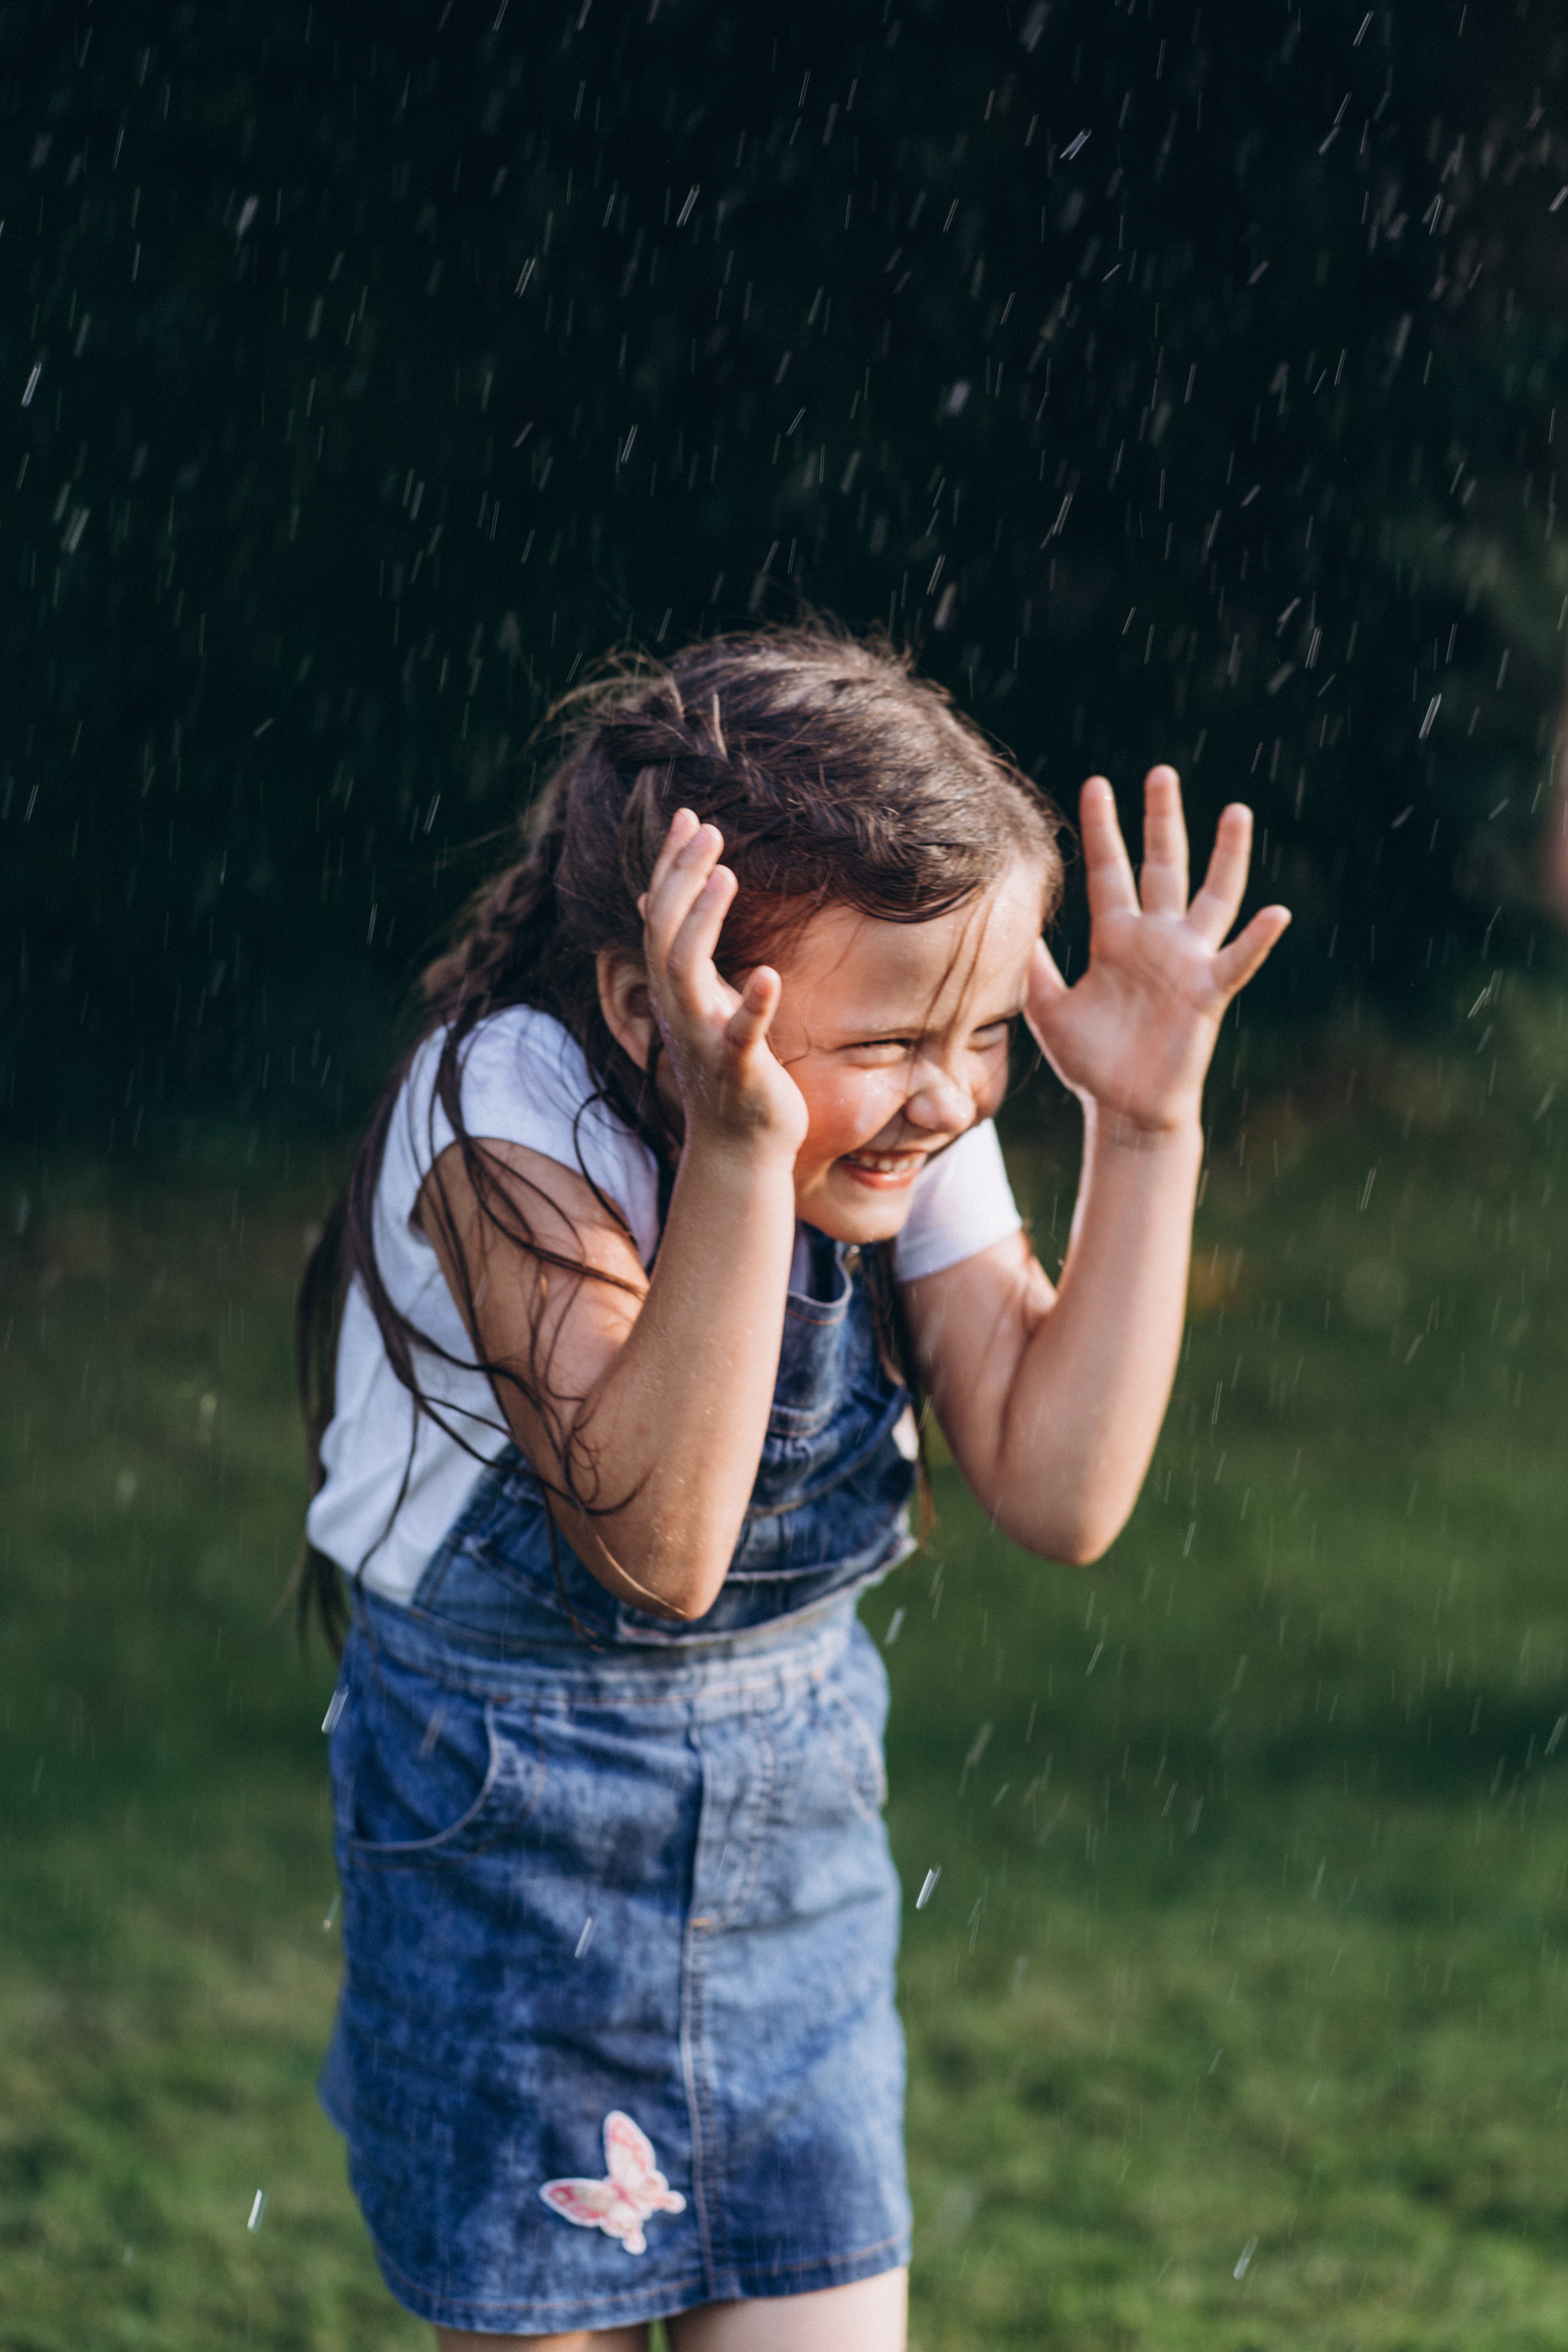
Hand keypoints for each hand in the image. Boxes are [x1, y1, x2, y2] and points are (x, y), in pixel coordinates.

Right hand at [639, 809, 808, 1158]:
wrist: (739, 1145)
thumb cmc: (726, 1067)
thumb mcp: (698, 1000)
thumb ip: (680, 951)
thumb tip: (648, 896)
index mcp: (673, 988)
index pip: (659, 914)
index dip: (670, 866)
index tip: (688, 816)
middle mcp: (678, 1007)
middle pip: (664, 932)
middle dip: (681, 878)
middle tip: (707, 830)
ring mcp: (702, 1037)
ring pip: (684, 971)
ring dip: (702, 920)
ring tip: (725, 875)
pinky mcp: (737, 1067)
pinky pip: (738, 1033)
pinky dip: (750, 1003)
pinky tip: (766, 973)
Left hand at [1025, 768, 1289, 1135]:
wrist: (1124, 1110)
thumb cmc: (1090, 1062)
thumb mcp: (1047, 1009)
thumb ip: (1030, 967)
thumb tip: (1007, 927)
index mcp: (1116, 938)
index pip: (1108, 869)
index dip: (1102, 829)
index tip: (1096, 784)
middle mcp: (1155, 940)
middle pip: (1162, 866)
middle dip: (1162, 820)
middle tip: (1161, 774)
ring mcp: (1186, 963)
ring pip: (1212, 898)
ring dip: (1227, 857)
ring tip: (1237, 812)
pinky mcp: (1208, 995)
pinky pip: (1237, 961)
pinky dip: (1257, 939)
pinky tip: (1275, 912)